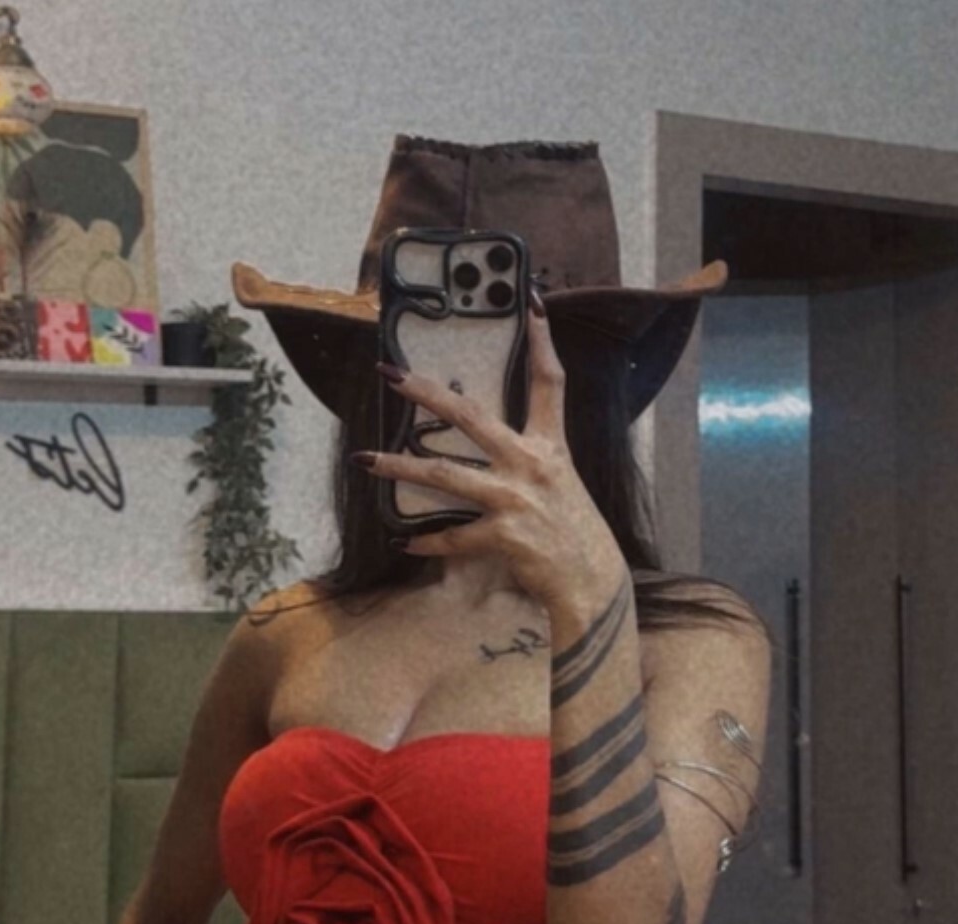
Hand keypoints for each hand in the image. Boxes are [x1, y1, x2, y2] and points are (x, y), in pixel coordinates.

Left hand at [355, 302, 626, 614]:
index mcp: (551, 448)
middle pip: (471, 417)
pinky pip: (453, 537)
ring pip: (444, 474)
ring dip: (400, 466)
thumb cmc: (575, 535)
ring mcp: (516, 500)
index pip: (550, 383)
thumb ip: (530, 463)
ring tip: (365, 460)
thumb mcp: (561, 485)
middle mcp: (532, 465)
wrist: (592, 585)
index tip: (534, 304)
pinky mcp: (504, 536)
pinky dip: (427, 543)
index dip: (542, 342)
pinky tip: (406, 543)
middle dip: (427, 393)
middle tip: (391, 375)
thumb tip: (493, 452)